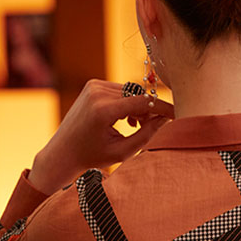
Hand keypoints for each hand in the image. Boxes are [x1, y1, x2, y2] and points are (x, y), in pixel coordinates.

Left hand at [28, 80, 173, 193]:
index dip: (162, 108)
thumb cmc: (92, 156)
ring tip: (134, 126)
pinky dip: (127, 102)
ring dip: (138, 106)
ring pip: (130, 91)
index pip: (142, 102)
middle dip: (149, 110)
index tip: (176, 115)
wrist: (63, 152)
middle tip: (152, 127)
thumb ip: (146, 135)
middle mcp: (97, 93)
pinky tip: (125, 119)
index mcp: (103, 110)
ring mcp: (93, 86)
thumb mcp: (122, 151)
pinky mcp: (92, 85)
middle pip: (138, 95)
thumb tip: (165, 119)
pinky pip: (120, 90)